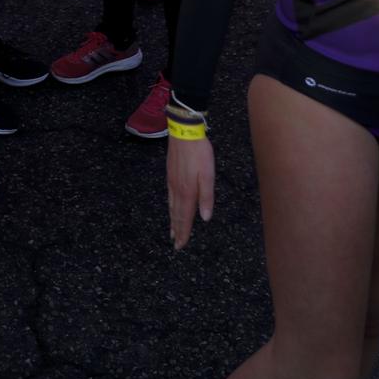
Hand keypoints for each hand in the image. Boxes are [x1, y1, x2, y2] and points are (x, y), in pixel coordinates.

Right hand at [166, 131, 216, 248]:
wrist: (184, 132)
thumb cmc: (199, 153)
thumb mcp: (208, 175)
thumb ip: (207, 197)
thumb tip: (205, 218)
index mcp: (188, 192)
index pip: (185, 217)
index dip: (184, 232)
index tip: (181, 245)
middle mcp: (178, 190)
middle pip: (177, 214)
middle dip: (177, 230)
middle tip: (176, 244)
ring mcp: (172, 182)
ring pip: (172, 207)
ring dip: (173, 220)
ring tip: (172, 231)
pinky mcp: (170, 175)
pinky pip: (170, 197)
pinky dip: (171, 208)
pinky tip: (172, 208)